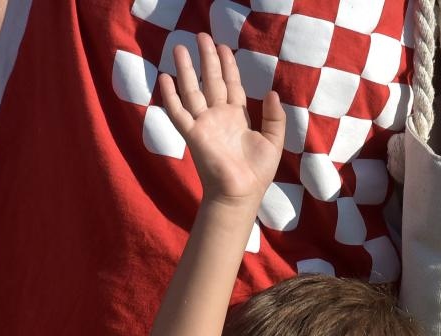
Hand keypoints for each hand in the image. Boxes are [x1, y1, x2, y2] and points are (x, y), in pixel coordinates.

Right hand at [159, 34, 283, 205]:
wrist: (242, 193)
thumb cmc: (257, 172)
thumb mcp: (273, 142)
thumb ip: (275, 118)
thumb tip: (273, 93)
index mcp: (237, 117)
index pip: (231, 85)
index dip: (228, 66)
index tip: (224, 47)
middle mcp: (218, 116)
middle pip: (210, 81)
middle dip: (207, 59)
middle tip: (202, 36)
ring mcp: (204, 124)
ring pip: (192, 90)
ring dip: (185, 70)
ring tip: (180, 47)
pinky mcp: (193, 134)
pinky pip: (178, 112)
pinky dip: (170, 96)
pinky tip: (165, 78)